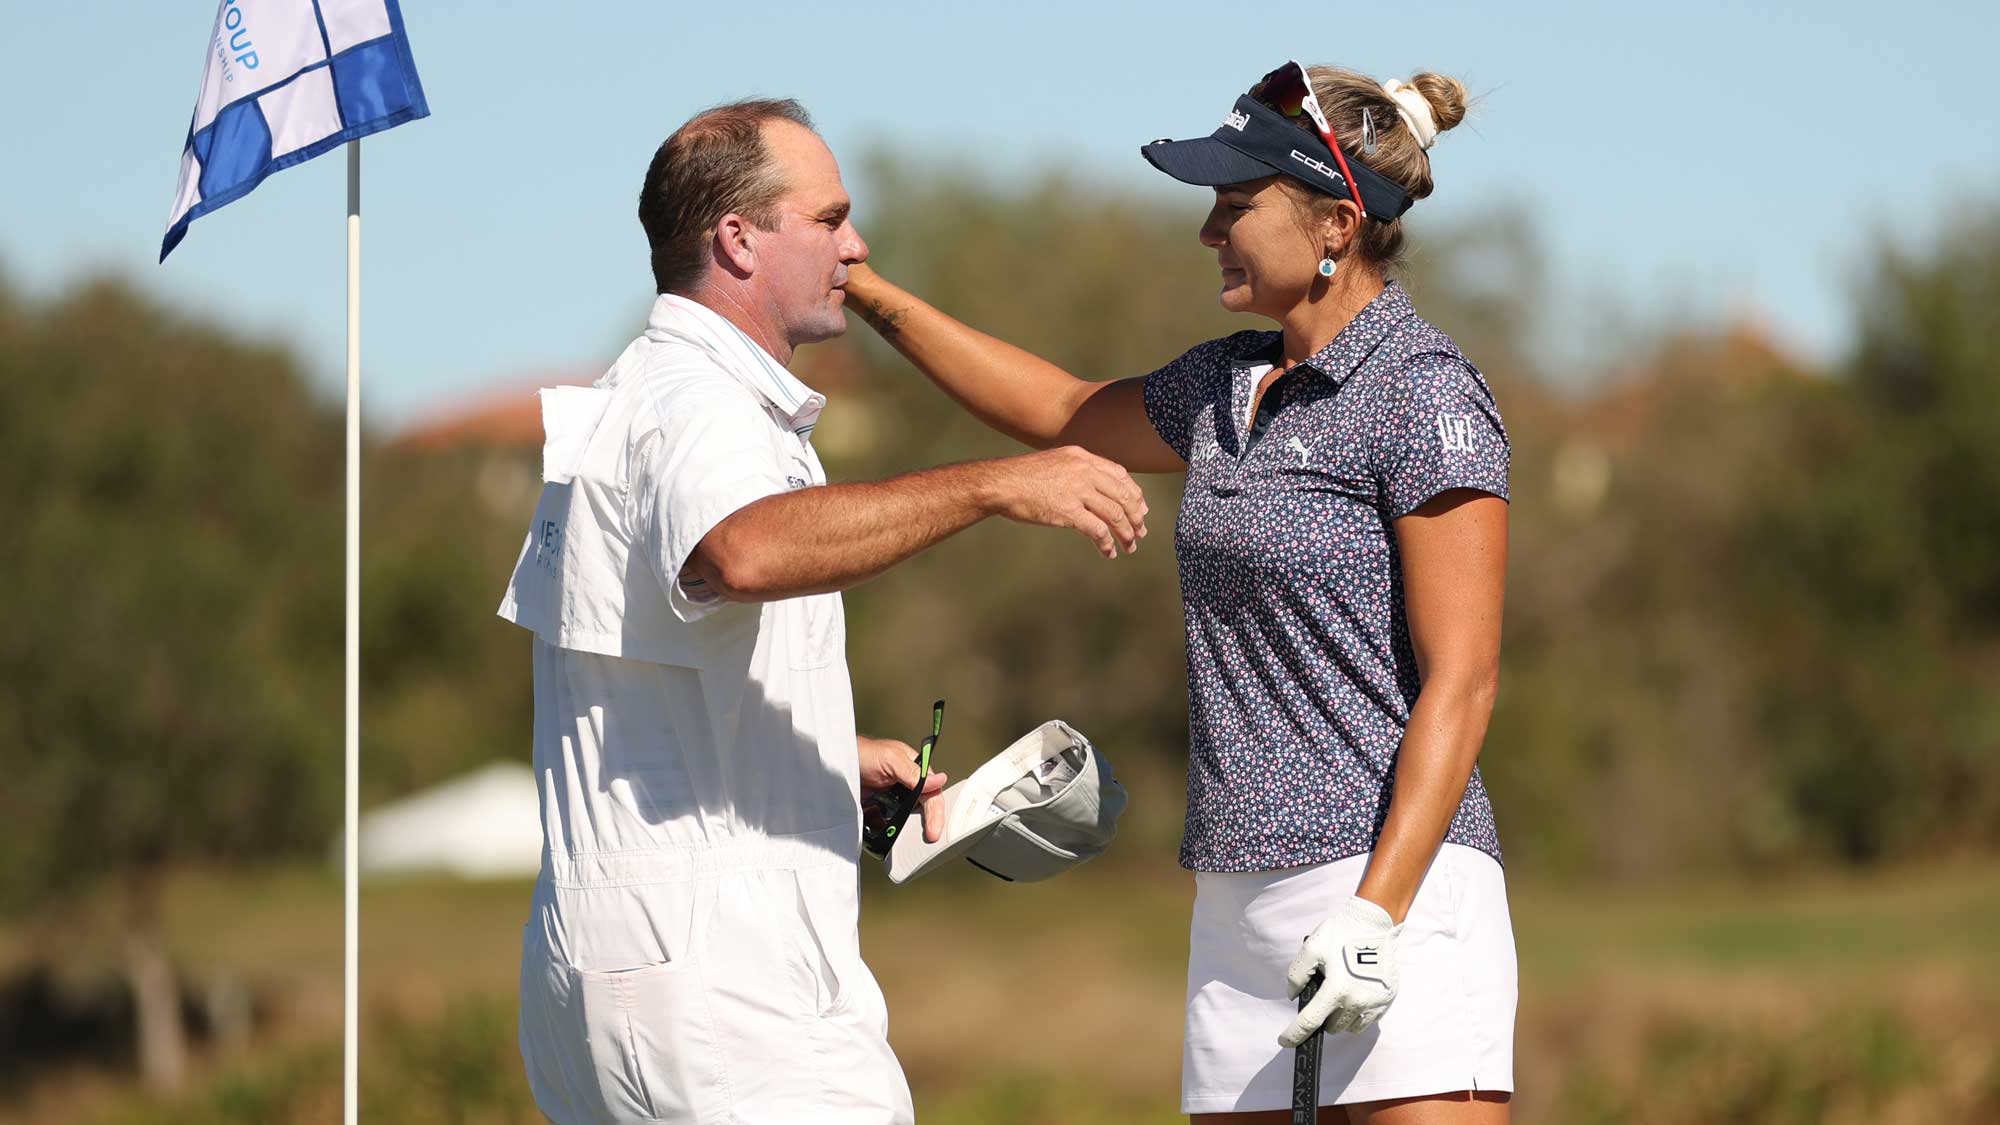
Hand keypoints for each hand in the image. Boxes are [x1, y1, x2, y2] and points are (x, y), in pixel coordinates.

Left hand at [857, 736, 947, 842]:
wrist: (835, 763)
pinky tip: (890, 835)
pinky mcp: (879, 808)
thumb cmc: (861, 753)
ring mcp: (892, 797)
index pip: (932, 793)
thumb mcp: (890, 759)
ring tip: (909, 840)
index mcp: (914, 770)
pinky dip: (890, 830)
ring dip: (908, 828)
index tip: (934, 829)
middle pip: (923, 807)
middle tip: (928, 838)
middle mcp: (906, 784)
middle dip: (927, 823)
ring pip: (908, 817)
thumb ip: (913, 773)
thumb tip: (939, 780)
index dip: (935, 812)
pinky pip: (889, 822)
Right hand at [985, 446, 1148, 558]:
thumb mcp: (1054, 462)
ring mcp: (1077, 491)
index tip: (1140, 509)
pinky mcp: (1068, 511)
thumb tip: (1092, 489)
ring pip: (1115, 514)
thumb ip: (1075, 471)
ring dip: (1126, 533)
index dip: (1134, 494)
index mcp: (1082, 458)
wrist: (1001, 483)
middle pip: (1123, 495)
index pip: (1120, 475)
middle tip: (1140, 532)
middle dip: (1136, 517)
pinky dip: (1107, 544)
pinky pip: (1098, 530)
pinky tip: (1108, 552)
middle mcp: (1084, 471)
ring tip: (1129, 546)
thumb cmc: (1022, 476)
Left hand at [1278, 895, 1401, 1046]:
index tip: (1285, 1041)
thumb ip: (1297, 975)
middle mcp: (1357, 1001)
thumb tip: (1295, 996)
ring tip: (1339, 995)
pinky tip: (1354, 995)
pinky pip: (1367, 1021)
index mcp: (1336, 989)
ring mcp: (1374, 1003)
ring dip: (1340, 1019)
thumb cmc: (1340, 934)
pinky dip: (1357, 1015)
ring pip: (1350, 1027)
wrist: (1374, 923)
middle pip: (1331, 1027)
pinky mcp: (1386, 1000)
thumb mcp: (1311, 948)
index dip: (1295, 1034)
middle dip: (1322, 1017)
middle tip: (1322, 996)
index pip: (1310, 1022)